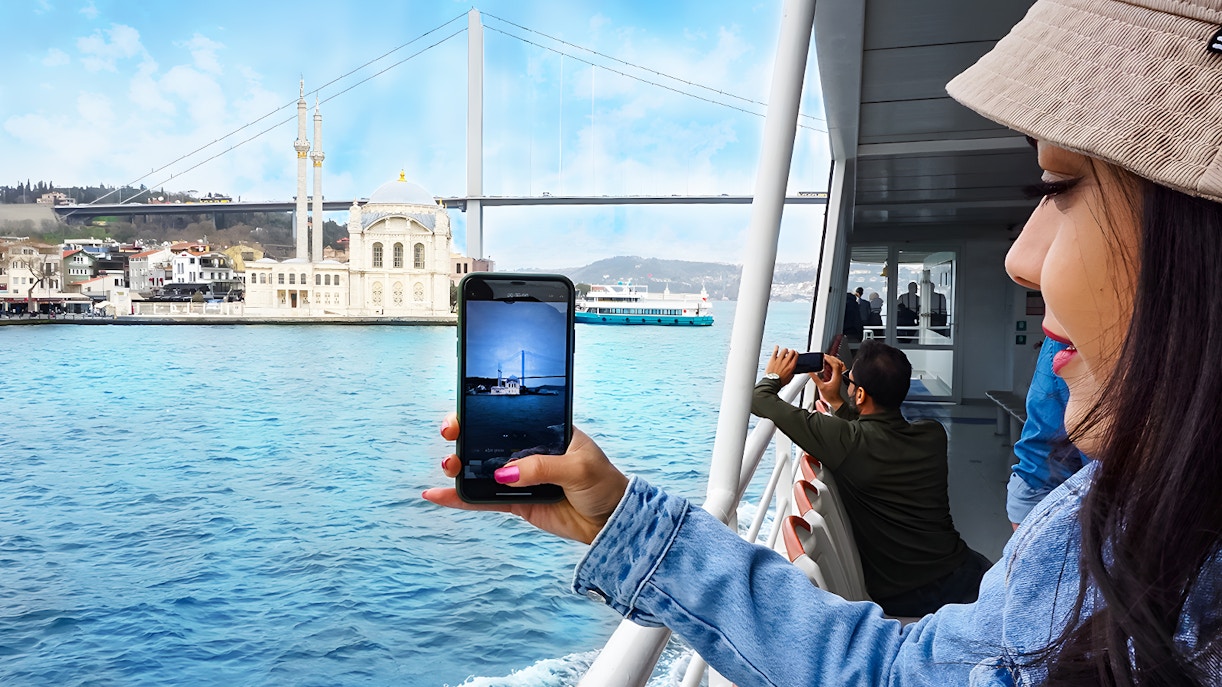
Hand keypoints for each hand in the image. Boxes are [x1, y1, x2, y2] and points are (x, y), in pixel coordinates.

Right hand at [422, 414, 629, 544]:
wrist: (612, 522)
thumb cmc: (604, 484)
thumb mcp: (579, 468)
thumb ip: (543, 467)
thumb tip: (505, 473)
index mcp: (547, 430)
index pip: (511, 415)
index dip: (484, 410)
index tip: (464, 411)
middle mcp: (530, 449)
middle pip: (489, 438)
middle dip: (465, 434)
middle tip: (450, 435)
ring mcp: (521, 476)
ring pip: (482, 468)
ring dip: (459, 465)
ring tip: (447, 467)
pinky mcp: (516, 501)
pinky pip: (483, 498)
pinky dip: (460, 498)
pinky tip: (437, 495)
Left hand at [764, 346, 798, 385]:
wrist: (772, 382)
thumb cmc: (780, 382)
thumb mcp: (789, 378)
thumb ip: (792, 373)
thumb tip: (792, 372)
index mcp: (791, 366)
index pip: (796, 356)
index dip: (796, 354)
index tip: (795, 353)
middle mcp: (786, 362)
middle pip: (791, 352)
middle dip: (791, 351)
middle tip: (790, 352)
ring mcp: (779, 360)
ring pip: (784, 350)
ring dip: (785, 350)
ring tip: (784, 351)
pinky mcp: (773, 359)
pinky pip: (775, 351)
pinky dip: (776, 348)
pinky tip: (777, 347)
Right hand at [813, 355, 846, 409]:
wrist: (835, 400)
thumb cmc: (830, 395)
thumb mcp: (821, 387)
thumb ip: (815, 379)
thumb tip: (810, 372)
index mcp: (836, 376)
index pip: (835, 364)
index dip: (829, 359)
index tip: (824, 356)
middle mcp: (839, 375)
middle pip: (838, 362)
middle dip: (831, 358)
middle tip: (824, 356)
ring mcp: (839, 376)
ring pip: (839, 364)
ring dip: (833, 360)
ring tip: (826, 358)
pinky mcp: (837, 377)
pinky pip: (837, 367)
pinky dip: (833, 364)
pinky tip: (828, 364)